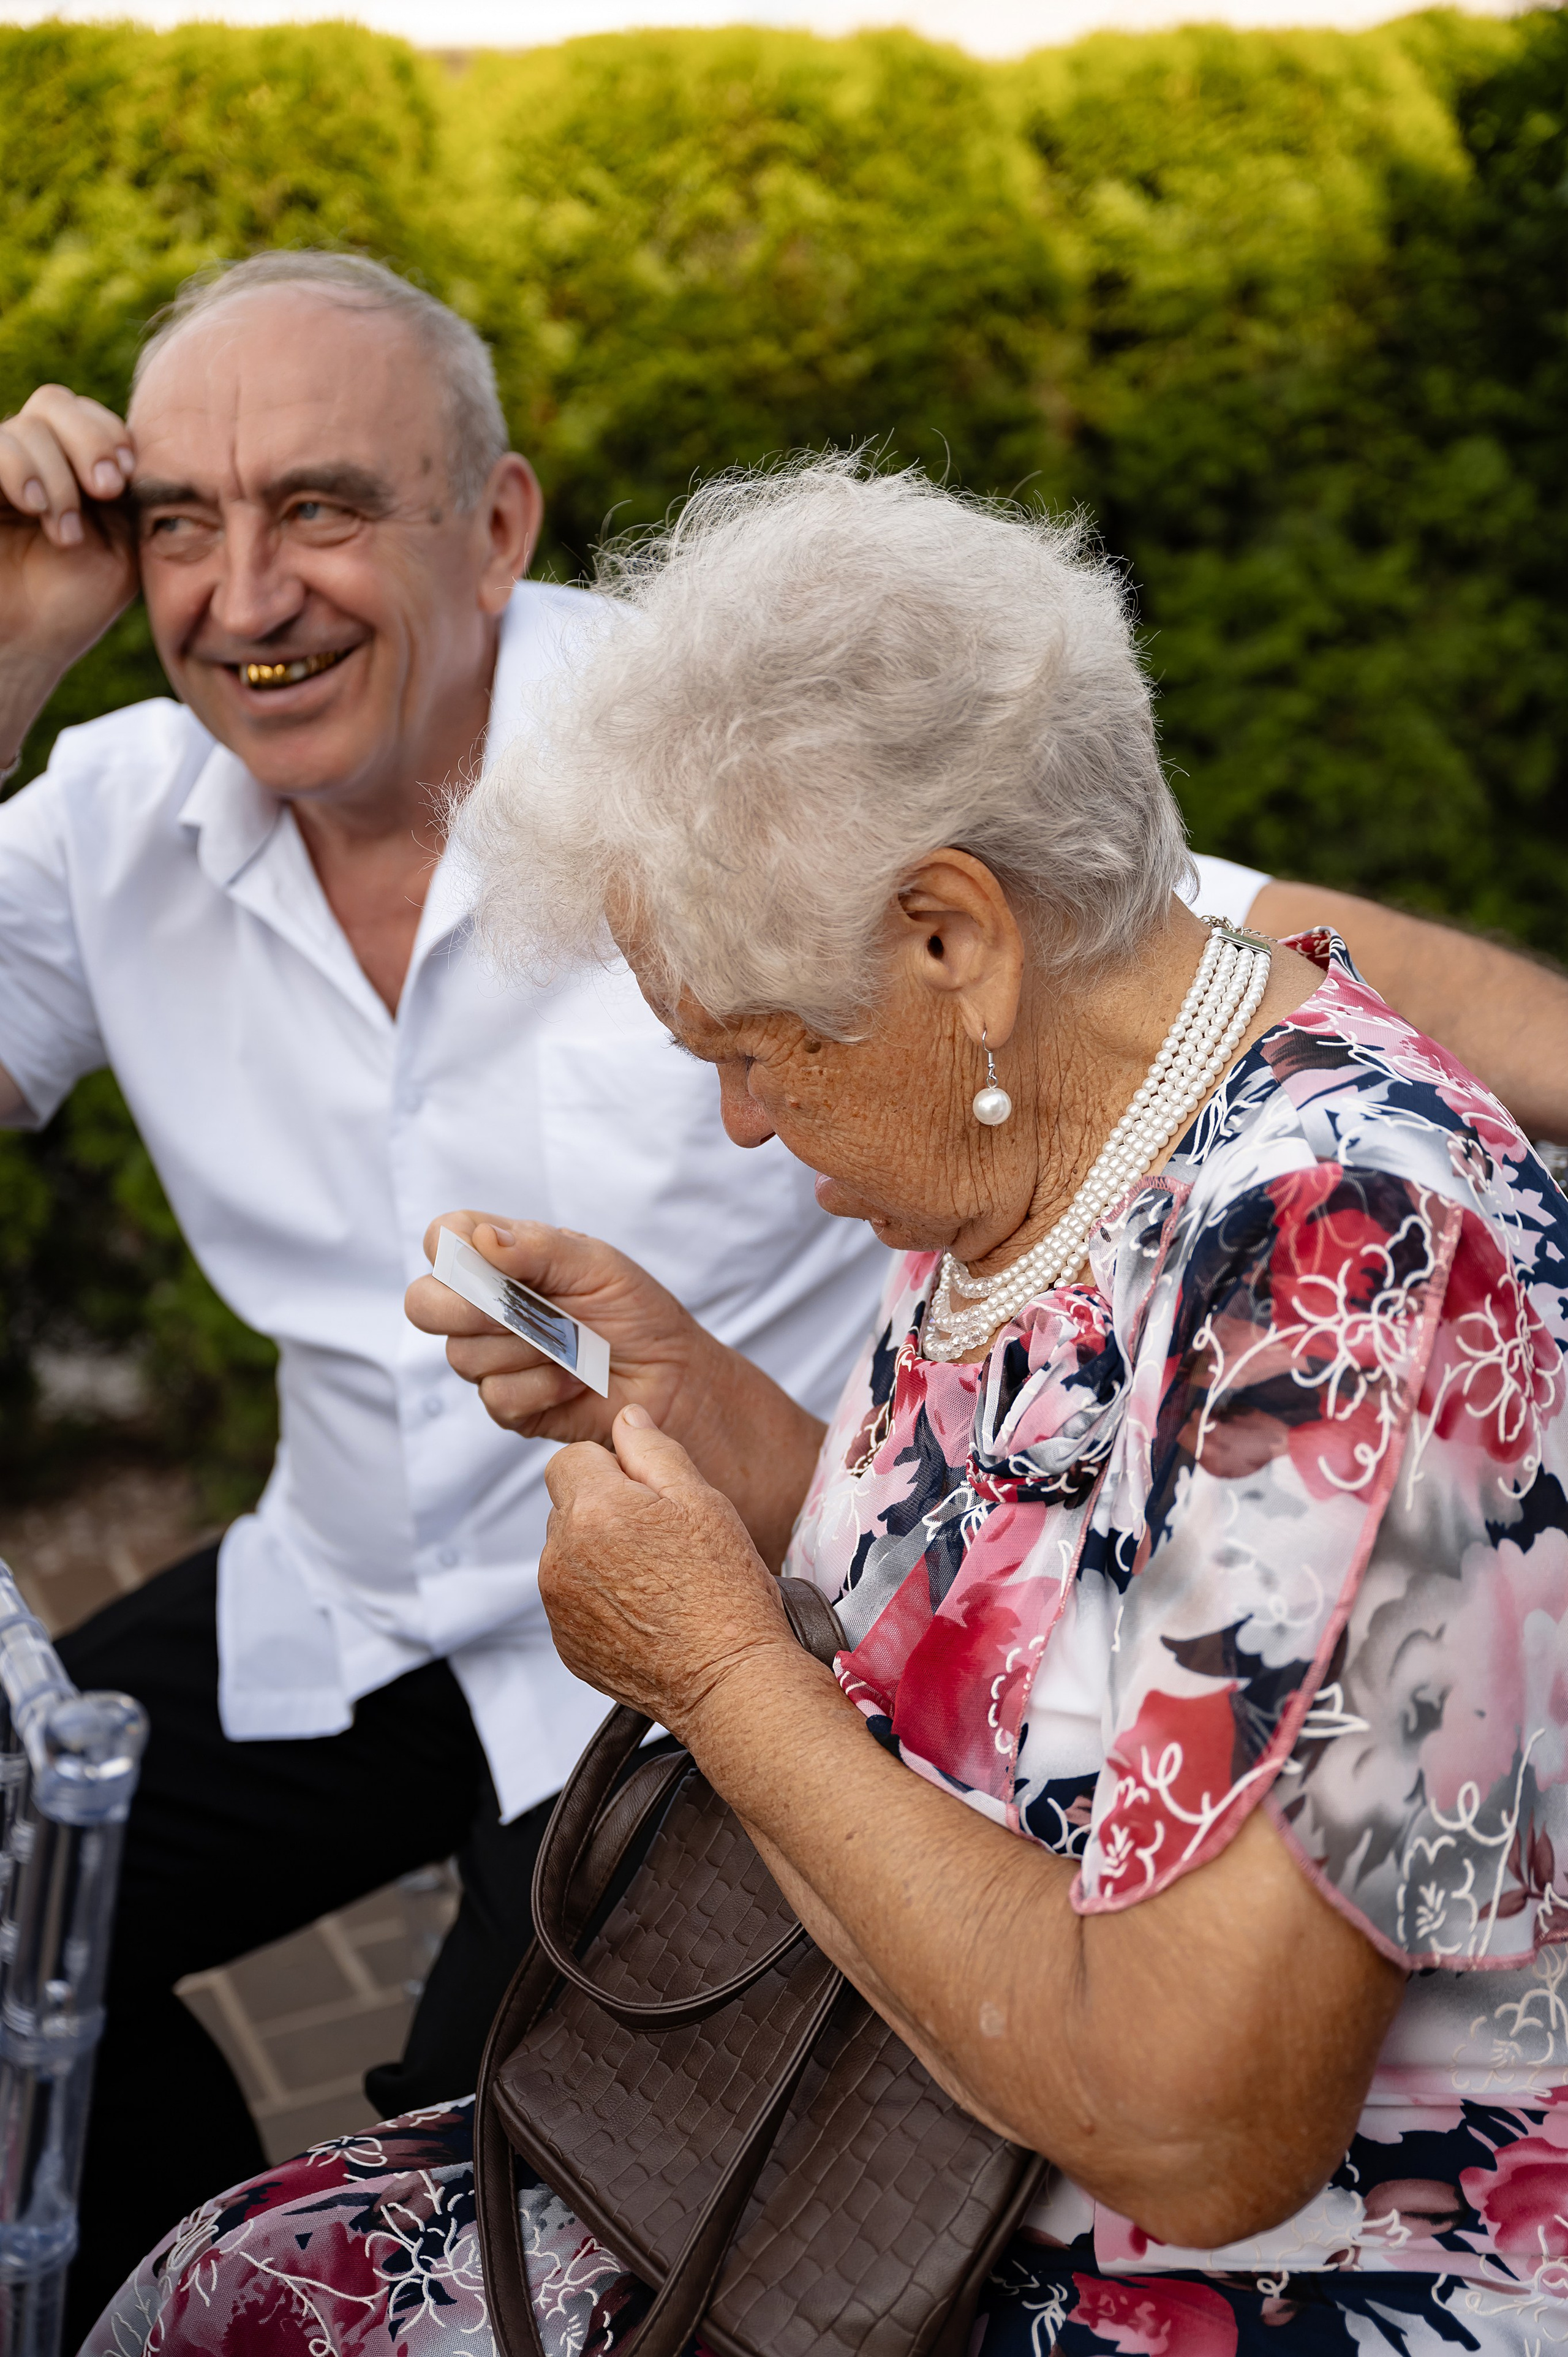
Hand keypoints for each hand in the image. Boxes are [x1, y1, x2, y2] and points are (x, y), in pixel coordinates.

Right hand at [0, 387, 139, 743]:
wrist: (24, 643)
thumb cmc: (75, 602)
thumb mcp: (121, 545)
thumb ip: (129, 496)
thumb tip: (140, 450)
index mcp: (74, 465)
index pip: (90, 416)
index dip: (110, 435)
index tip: (128, 478)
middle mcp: (33, 456)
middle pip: (56, 403)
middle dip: (90, 440)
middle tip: (107, 488)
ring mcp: (1, 469)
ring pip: (26, 425)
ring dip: (56, 474)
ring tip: (64, 530)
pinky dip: (19, 469)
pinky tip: (35, 508)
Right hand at [406, 1211, 708, 1448]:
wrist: (672, 1376)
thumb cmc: (636, 1310)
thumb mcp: (597, 1265)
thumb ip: (539, 1248)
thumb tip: (483, 1238)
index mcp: (501, 1259)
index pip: (443, 1239)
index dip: (449, 1248)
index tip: (492, 1259)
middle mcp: (484, 1307)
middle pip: (424, 1304)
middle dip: (468, 1309)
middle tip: (522, 1312)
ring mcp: (490, 1357)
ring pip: (462, 1355)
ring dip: (527, 1350)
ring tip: (574, 1345)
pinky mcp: (506, 1404)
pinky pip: (496, 1396)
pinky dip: (543, 1386)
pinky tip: (574, 1379)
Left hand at [541, 1405, 799, 1735]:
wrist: (728, 1682)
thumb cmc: (726, 1590)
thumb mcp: (703, 1501)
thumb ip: (654, 1449)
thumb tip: (625, 1417)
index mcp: (593, 1510)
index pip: (569, 1458)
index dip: (611, 1468)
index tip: (648, 1496)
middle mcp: (560, 1556)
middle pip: (566, 1506)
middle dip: (603, 1510)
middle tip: (660, 1539)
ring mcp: (558, 1605)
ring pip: (567, 1553)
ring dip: (598, 1554)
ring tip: (656, 1579)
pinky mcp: (565, 1644)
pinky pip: (571, 1599)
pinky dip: (598, 1598)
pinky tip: (644, 1611)